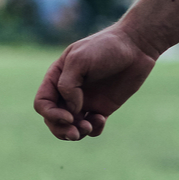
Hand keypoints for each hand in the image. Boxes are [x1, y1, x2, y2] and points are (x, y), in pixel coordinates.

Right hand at [34, 27, 158, 140]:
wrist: (136, 46)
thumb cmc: (105, 48)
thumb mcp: (79, 60)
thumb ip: (67, 85)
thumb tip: (71, 110)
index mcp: (57, 78)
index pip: (42, 103)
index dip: (51, 114)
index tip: (69, 116)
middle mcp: (68, 92)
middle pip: (53, 120)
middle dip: (61, 129)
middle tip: (75, 132)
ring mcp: (84, 101)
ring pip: (71, 127)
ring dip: (76, 133)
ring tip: (88, 127)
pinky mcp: (102, 108)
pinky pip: (92, 128)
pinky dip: (94, 130)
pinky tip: (101, 119)